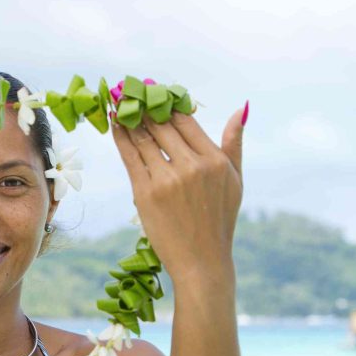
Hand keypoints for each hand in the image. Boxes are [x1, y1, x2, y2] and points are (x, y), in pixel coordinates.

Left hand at [110, 103, 245, 282]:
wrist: (201, 263)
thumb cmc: (218, 222)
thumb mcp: (236, 182)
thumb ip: (234, 144)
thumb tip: (240, 109)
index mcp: (215, 161)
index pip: (185, 120)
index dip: (168, 104)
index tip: (155, 94)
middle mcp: (192, 166)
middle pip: (162, 125)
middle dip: (145, 107)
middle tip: (131, 93)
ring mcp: (167, 179)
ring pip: (143, 138)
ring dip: (129, 118)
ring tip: (119, 105)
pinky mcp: (145, 192)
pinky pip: (130, 156)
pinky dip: (121, 137)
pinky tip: (115, 125)